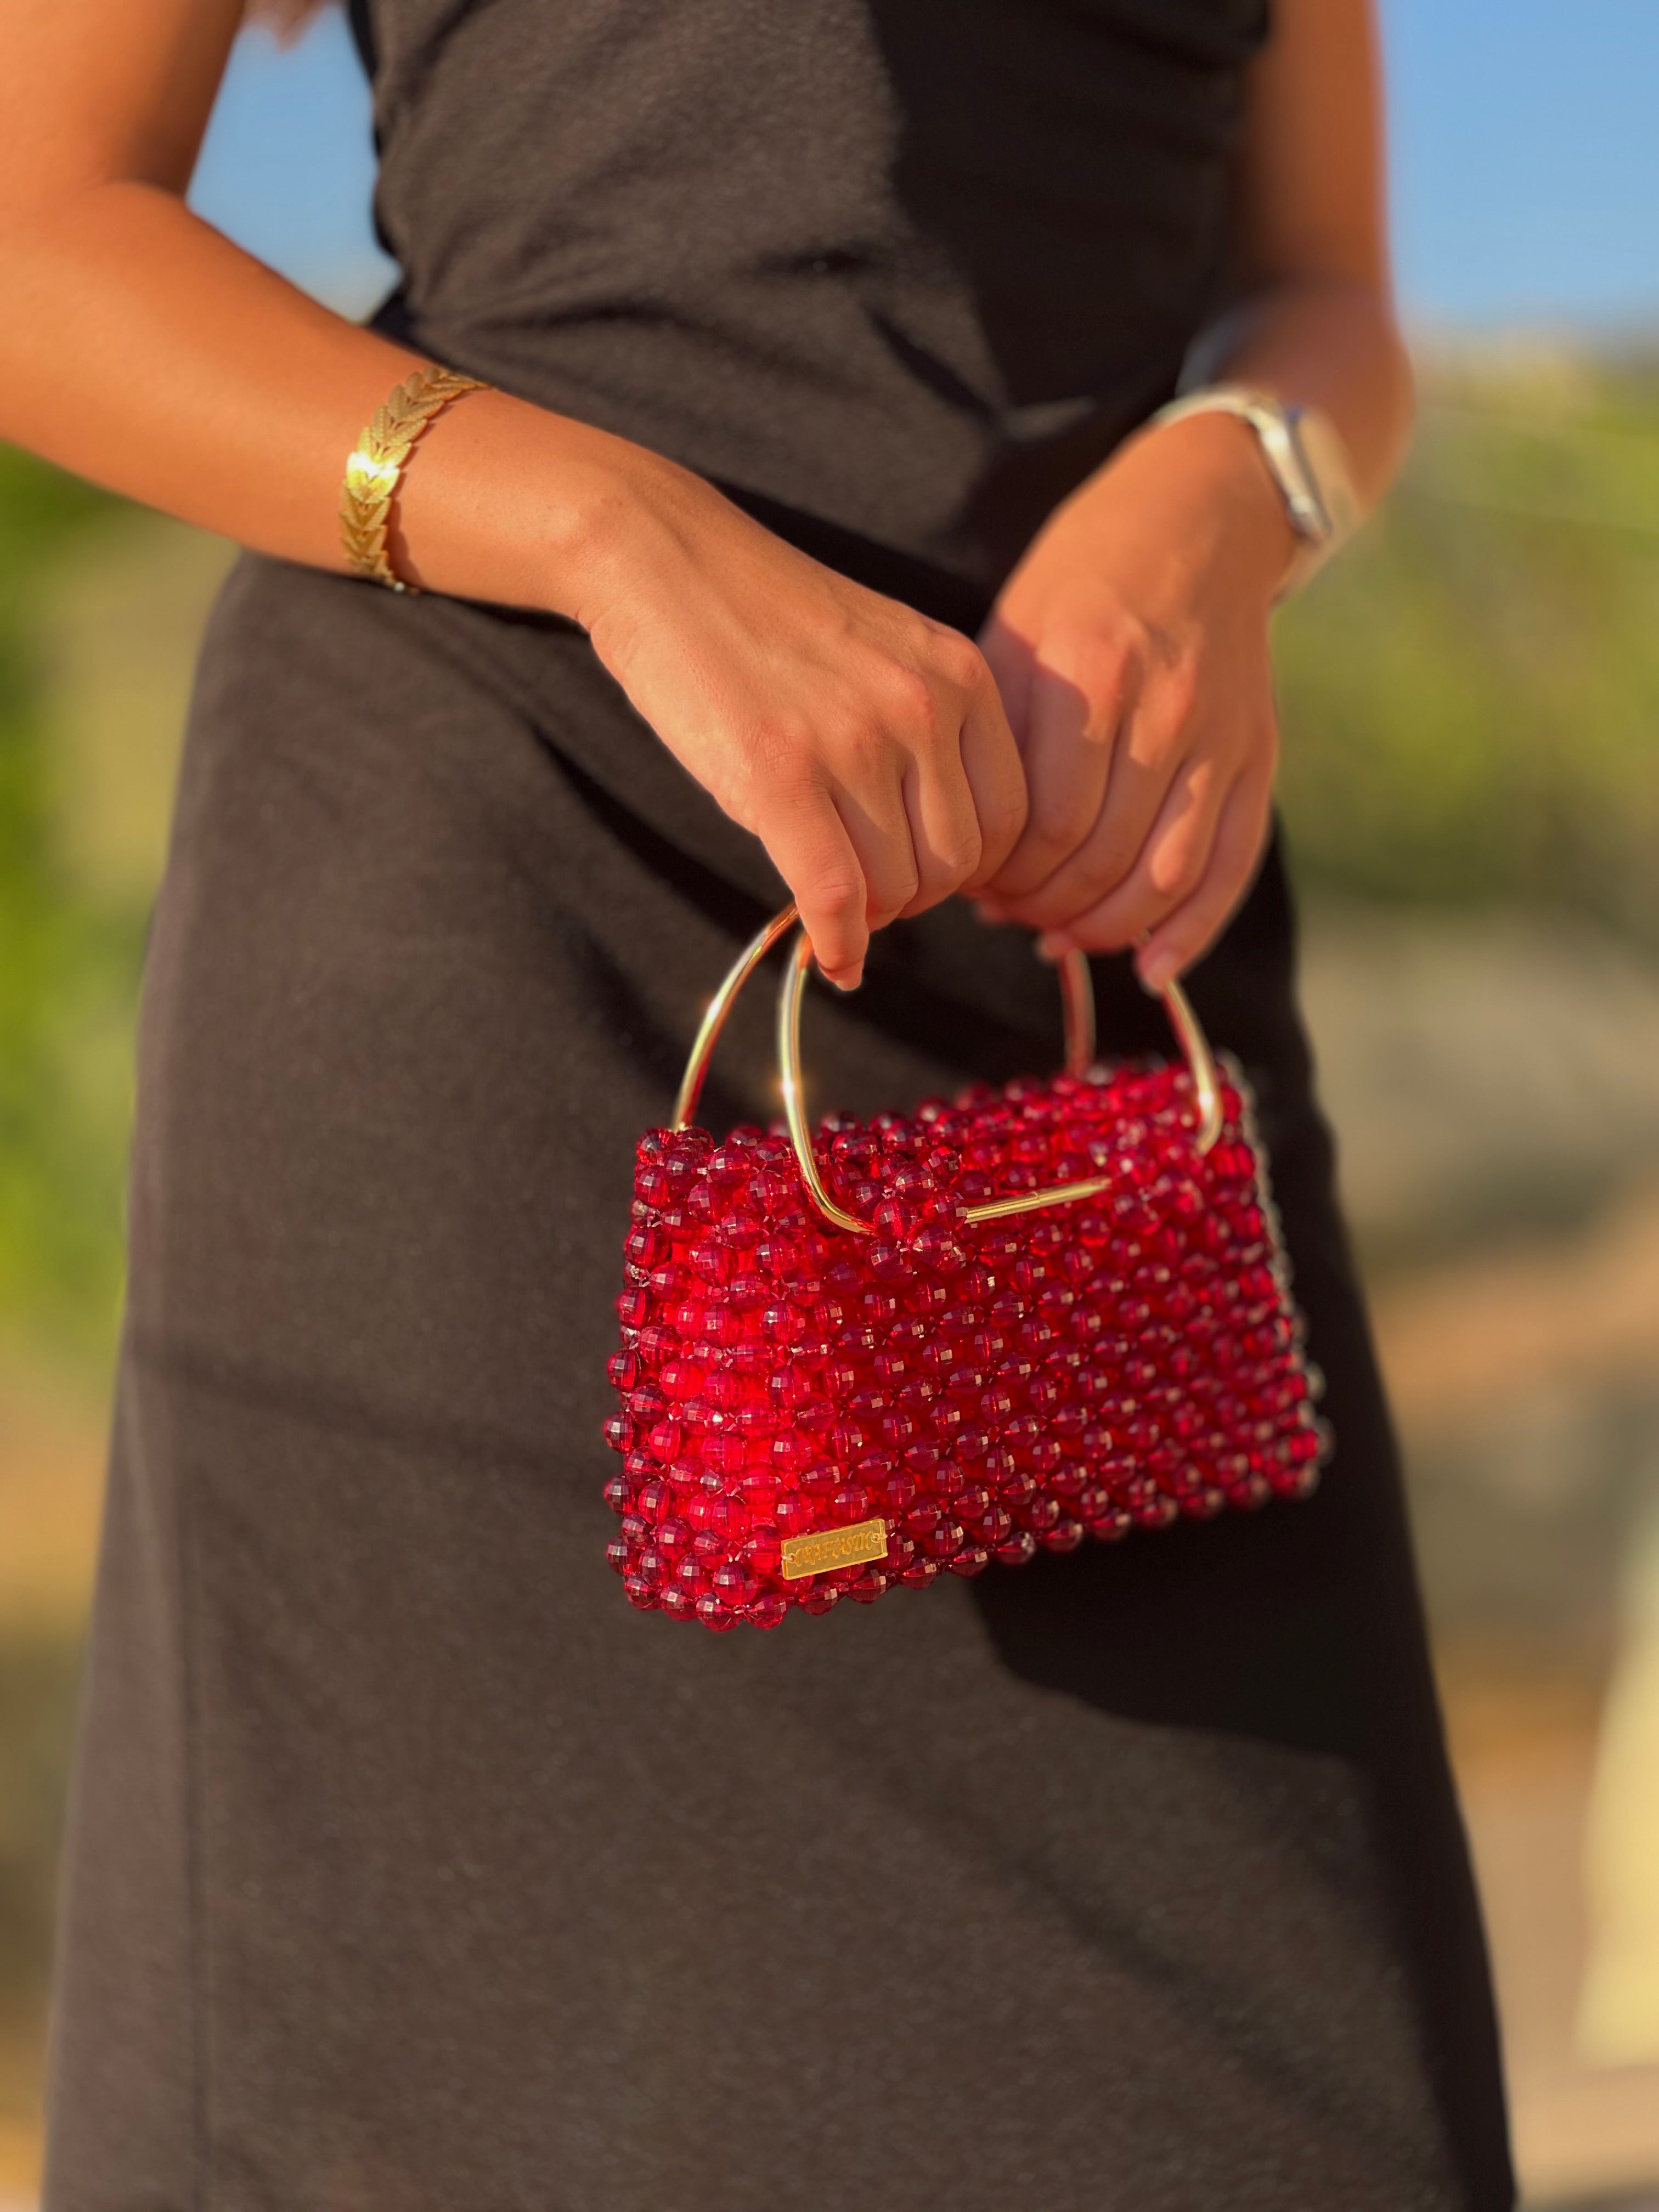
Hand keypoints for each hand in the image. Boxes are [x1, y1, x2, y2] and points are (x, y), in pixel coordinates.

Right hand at [575, 456, 1025, 989]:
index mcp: (960, 674)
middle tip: (871, 894)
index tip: (922, 875)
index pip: (1011, 818)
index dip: (970, 870)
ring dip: (870, 917)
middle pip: (959, 865)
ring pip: (898, 889)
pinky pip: (834, 896)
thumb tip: (946, 861)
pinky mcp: (780, 775)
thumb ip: (929, 735)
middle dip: (916, 898)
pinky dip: (836, 944)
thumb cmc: (768, 620)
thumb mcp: (886, 654)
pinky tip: (827, 955)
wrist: (666, 560)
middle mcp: (923, 705)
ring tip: (836, 903)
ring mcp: (853, 740)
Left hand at [973, 412, 1294, 991]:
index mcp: (1087, 675)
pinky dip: (1191, 932)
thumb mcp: (1015, 634)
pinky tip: (1150, 971)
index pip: (1039, 824)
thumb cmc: (1083, 578)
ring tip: (1060, 934)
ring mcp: (1217, 736)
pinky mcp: (1257, 754)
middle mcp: (1160, 710)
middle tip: (1009, 914)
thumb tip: (973, 861)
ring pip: (1160, 876)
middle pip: (1097, 859)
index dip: (1001, 877)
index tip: (974, 887)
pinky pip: (1230, 866)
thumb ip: (994, 739)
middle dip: (1042, 907)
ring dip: (1104, 928)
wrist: (1202, 516)